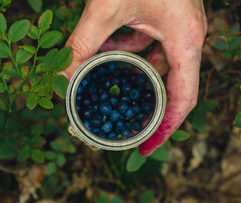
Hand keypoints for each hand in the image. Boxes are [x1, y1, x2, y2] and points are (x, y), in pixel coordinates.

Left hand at [63, 0, 206, 155]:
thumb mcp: (106, 7)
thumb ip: (82, 43)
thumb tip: (58, 77)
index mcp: (185, 39)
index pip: (184, 100)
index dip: (166, 128)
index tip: (146, 147)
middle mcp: (186, 37)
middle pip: (170, 86)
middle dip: (144, 104)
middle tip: (120, 122)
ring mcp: (175, 26)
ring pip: (155, 64)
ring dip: (130, 74)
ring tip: (107, 87)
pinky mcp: (163, 17)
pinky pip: (147, 44)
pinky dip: (127, 51)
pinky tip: (109, 51)